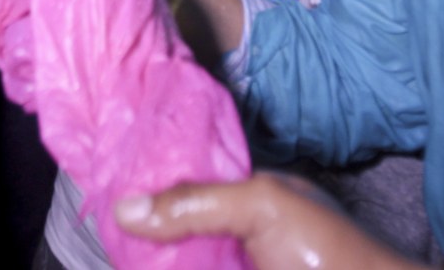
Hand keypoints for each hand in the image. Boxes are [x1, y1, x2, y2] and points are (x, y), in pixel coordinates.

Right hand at [115, 172, 421, 269]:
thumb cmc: (334, 256)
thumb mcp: (262, 206)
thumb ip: (196, 201)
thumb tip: (127, 207)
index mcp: (251, 199)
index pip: (187, 183)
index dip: (150, 188)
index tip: (109, 194)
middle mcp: (242, 236)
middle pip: (178, 231)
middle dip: (147, 233)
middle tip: (111, 237)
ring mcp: (240, 262)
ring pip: (186, 258)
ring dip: (157, 257)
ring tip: (125, 254)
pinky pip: (197, 268)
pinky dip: (169, 265)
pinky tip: (146, 265)